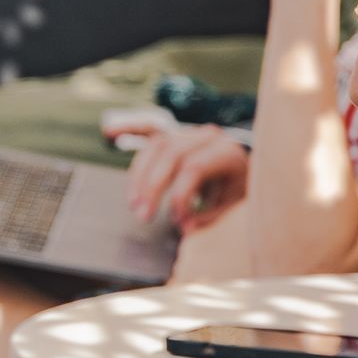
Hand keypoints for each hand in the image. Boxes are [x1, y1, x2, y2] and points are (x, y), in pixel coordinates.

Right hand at [111, 122, 249, 231]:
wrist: (247, 162)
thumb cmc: (239, 186)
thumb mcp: (234, 204)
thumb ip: (210, 217)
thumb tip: (185, 228)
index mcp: (226, 152)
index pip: (194, 168)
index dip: (181, 196)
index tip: (177, 221)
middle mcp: (206, 137)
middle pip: (171, 155)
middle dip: (152, 187)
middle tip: (142, 216)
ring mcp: (188, 133)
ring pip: (156, 146)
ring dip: (139, 175)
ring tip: (133, 203)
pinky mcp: (174, 134)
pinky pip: (148, 130)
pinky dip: (128, 129)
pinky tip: (109, 132)